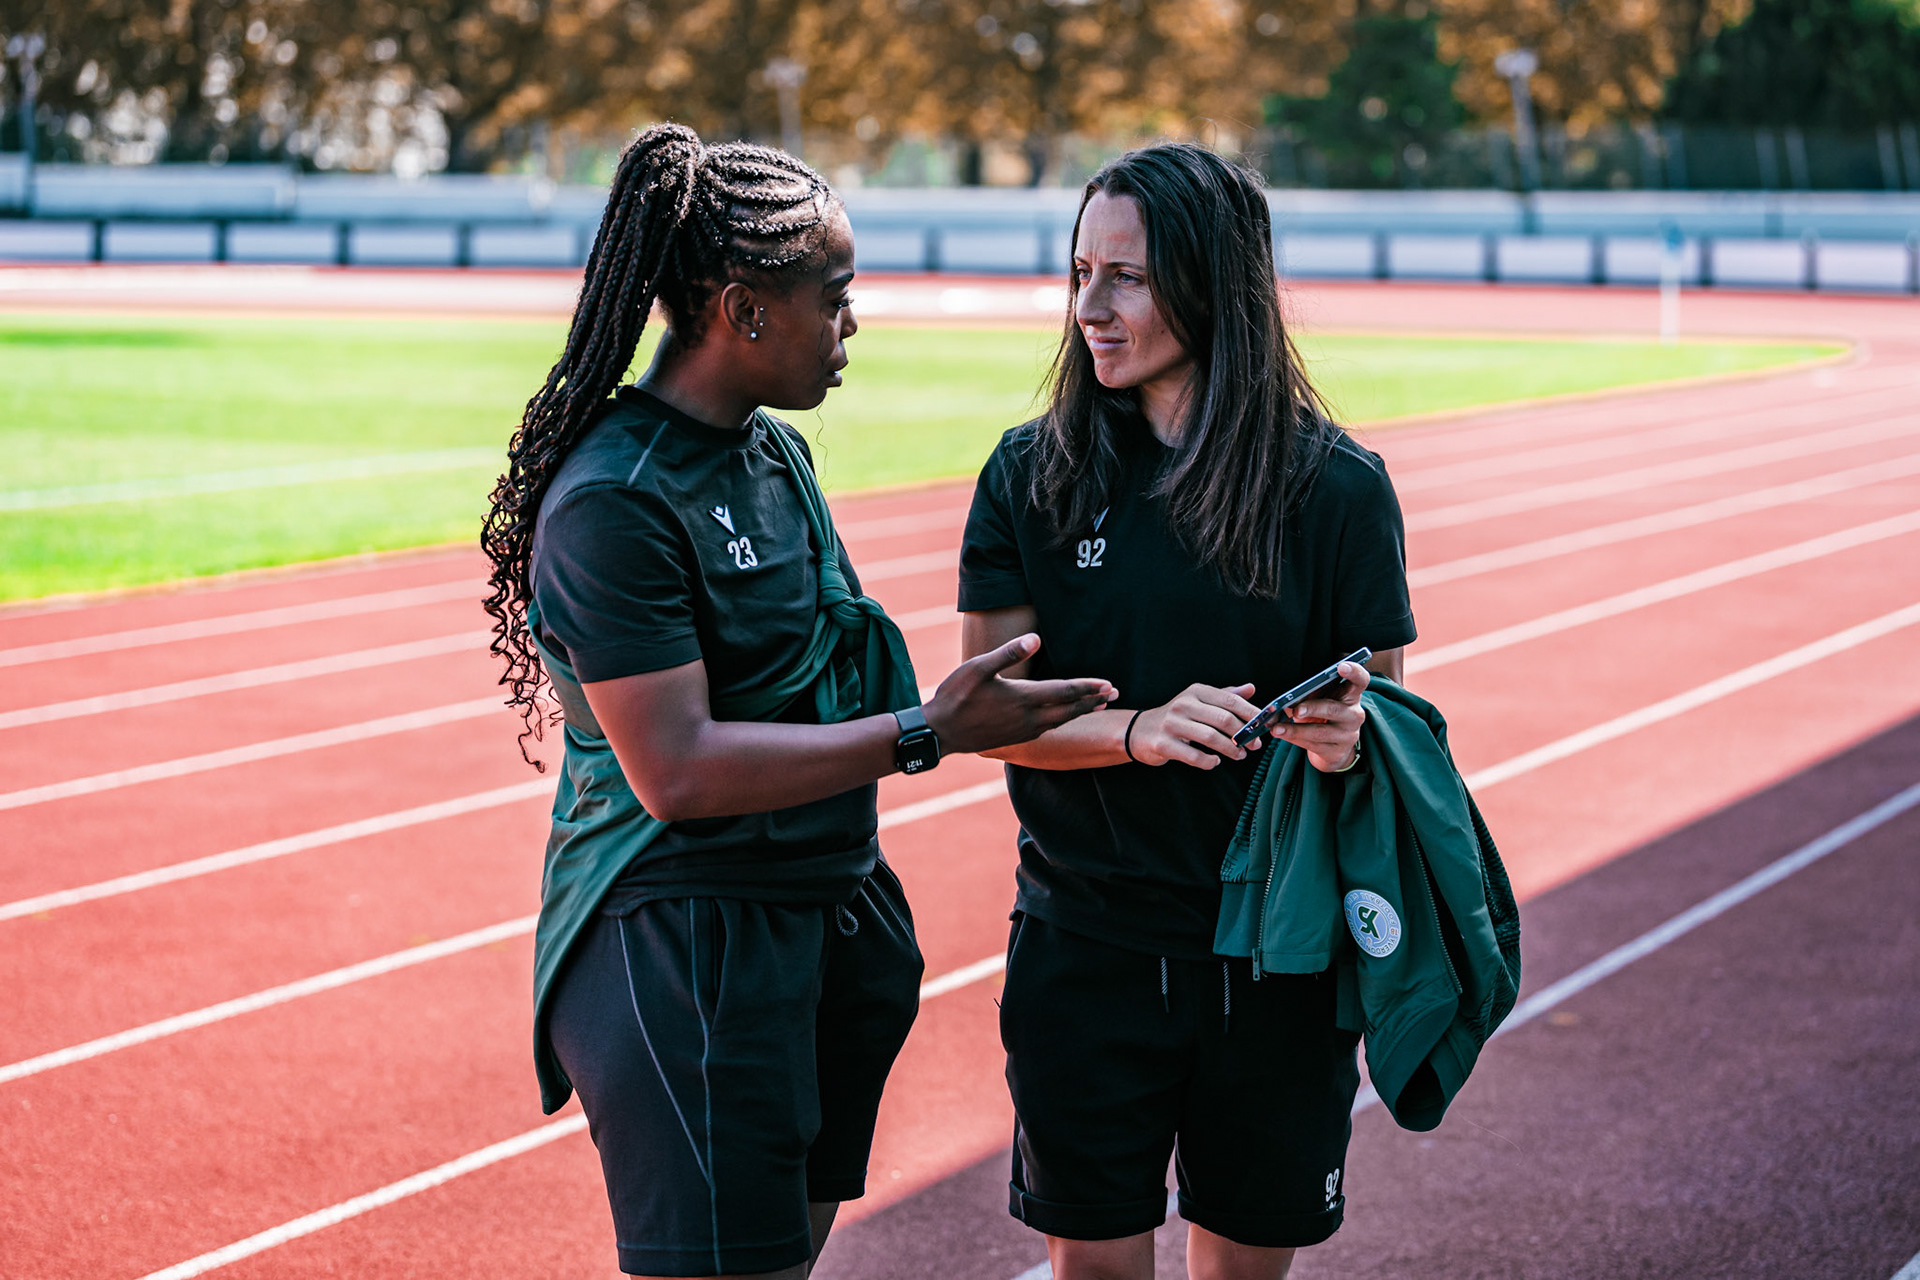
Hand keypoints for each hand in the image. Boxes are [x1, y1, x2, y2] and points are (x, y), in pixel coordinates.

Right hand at [924, 634, 1116, 754]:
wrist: (939, 732)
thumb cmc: (956, 696)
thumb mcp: (978, 668)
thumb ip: (1008, 653)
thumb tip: (1034, 638)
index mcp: (1024, 698)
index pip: (1065, 692)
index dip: (1088, 687)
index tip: (1109, 683)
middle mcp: (1029, 717)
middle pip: (1069, 709)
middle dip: (1093, 700)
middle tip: (1115, 693)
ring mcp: (1023, 730)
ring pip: (1061, 720)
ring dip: (1081, 711)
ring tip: (1098, 704)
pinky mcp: (1016, 737)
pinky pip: (1048, 728)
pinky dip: (1063, 720)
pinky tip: (1064, 718)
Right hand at [1130, 683, 1264, 769]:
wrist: (1140, 731)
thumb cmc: (1177, 717)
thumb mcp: (1199, 701)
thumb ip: (1225, 696)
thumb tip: (1251, 688)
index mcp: (1195, 692)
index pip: (1230, 700)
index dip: (1251, 713)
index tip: (1265, 725)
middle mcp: (1183, 704)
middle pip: (1223, 719)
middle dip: (1244, 735)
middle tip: (1254, 746)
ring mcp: (1172, 724)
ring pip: (1211, 737)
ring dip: (1230, 750)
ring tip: (1240, 755)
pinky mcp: (1164, 744)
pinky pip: (1194, 756)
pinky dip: (1209, 761)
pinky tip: (1215, 762)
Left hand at [1271, 661, 1369, 772]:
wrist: (1333, 748)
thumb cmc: (1324, 716)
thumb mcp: (1321, 700)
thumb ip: (1310, 694)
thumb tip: (1286, 699)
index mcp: (1351, 695)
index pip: (1360, 680)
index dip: (1354, 672)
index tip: (1341, 666)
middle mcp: (1354, 715)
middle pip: (1334, 709)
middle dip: (1313, 709)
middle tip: (1296, 710)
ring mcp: (1347, 735)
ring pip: (1320, 732)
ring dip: (1295, 730)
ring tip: (1277, 728)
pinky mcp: (1337, 753)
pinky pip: (1313, 745)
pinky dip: (1294, 739)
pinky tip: (1282, 734)